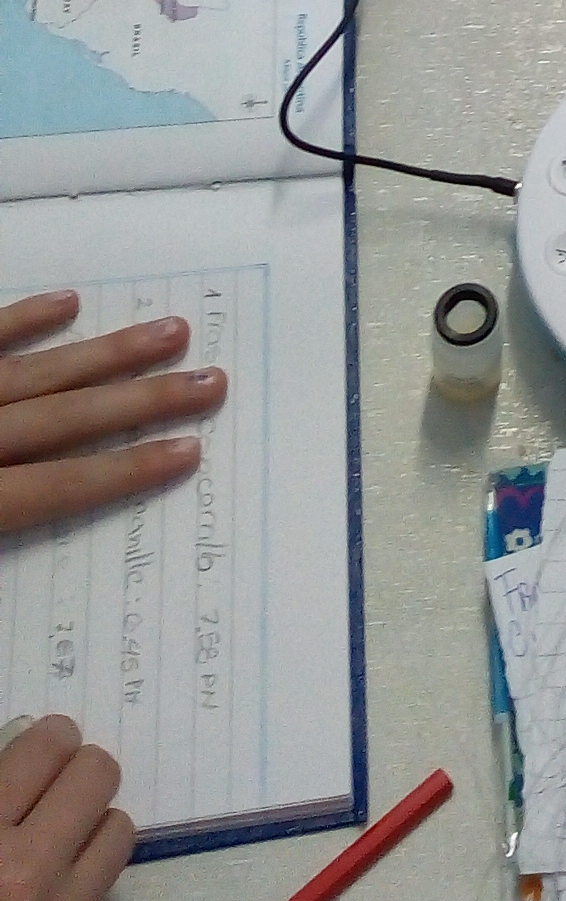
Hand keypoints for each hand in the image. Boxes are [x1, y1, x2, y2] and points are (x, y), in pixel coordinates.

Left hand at [0, 292, 226, 533]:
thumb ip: (8, 540)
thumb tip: (49, 598)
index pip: (56, 487)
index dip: (123, 472)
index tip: (189, 452)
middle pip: (64, 418)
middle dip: (143, 399)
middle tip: (210, 382)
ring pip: (36, 372)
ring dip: (107, 353)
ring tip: (172, 332)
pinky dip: (24, 320)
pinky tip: (68, 302)